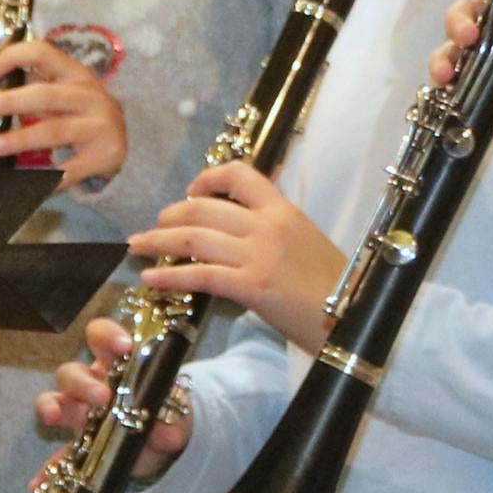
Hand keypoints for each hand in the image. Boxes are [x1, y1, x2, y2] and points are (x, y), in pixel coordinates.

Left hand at [0, 36, 126, 186]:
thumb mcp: (65, 93)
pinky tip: (20, 181)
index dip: (12, 58)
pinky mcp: (105, 155)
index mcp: (77, 74)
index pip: (43, 53)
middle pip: (45, 95)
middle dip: (7, 102)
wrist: (119, 145)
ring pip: (52, 131)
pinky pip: (67, 169)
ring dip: (17, 140)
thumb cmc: (80, 115)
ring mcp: (101, 126)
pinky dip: (42, 177)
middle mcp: (92, 96)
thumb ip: (34, 84)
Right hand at [35, 315, 187, 482]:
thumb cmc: (164, 414)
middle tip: (102, 398)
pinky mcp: (76, 446)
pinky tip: (38, 483)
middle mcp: (90, 385)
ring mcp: (78, 414)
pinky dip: (48, 469)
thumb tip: (168, 436)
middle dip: (82, 382)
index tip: (124, 347)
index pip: (101, 337)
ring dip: (51, 407)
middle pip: (71, 372)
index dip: (108, 336)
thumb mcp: (172, 417)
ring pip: (55, 401)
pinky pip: (56, 457)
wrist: (162, 444)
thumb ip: (169, 425)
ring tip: (53, 417)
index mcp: (114, 365)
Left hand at [127, 163, 346, 350]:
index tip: (190, 192)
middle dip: (169, 215)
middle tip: (152, 228)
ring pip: (193, 237)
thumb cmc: (335, 286)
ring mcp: (258, 255)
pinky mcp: (252, 287)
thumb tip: (234, 237)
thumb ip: (271, 232)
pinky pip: (199, 275)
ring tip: (137, 247)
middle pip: (203, 208)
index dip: (207, 178)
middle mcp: (268, 225)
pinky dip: (169, 275)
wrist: (355, 318)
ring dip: (157, 241)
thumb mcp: (305, 243)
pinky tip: (150, 278)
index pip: (239, 174)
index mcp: (283, 209)